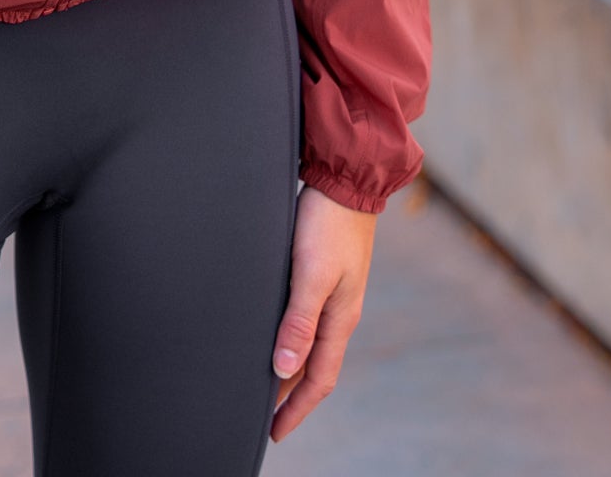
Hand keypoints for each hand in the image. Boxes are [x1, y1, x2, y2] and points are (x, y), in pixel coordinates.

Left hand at [268, 184, 377, 441]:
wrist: (346, 178)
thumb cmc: (328, 223)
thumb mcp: (312, 274)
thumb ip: (299, 321)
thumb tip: (283, 369)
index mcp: (340, 319)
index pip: (318, 380)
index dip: (296, 409)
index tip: (274, 432)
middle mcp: (339, 311)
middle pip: (315, 367)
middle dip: (292, 395)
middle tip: (264, 416)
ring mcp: (334, 292)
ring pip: (311, 344)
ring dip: (291, 367)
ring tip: (266, 383)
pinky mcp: (324, 272)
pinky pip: (307, 320)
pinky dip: (293, 338)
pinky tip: (278, 334)